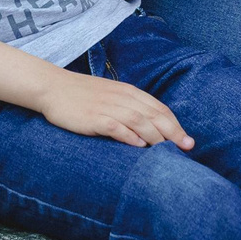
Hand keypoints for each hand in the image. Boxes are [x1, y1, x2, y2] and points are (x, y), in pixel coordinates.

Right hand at [34, 69, 194, 149]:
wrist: (52, 87)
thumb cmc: (82, 95)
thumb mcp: (111, 95)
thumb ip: (130, 107)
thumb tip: (150, 127)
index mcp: (128, 92)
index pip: (159, 109)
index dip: (176, 125)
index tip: (188, 141)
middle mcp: (122, 98)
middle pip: (154, 115)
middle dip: (173, 133)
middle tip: (187, 148)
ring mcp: (107, 107)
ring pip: (139, 121)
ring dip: (156, 137)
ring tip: (167, 152)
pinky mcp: (93, 117)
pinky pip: (115, 126)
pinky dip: (129, 136)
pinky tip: (139, 146)